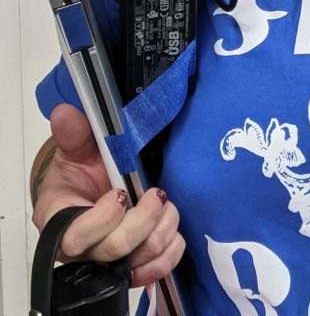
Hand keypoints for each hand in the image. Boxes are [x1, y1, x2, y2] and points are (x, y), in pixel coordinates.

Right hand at [31, 103, 185, 286]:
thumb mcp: (75, 150)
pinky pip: (152, 271)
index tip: (120, 192)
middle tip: (156, 193)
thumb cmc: (80, 172)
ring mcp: (107, 261)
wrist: (92, 187)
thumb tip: (65, 114)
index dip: (102, 218)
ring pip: (136, 261)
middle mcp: (82, 249)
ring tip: (168, 205)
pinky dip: (168, 254)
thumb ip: (73, 135)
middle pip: (113, 249)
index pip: (75, 236)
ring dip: (161, 231)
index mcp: (60, 220)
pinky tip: (173, 232)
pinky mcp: (130, 266)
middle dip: (142, 220)